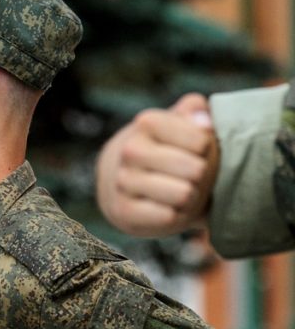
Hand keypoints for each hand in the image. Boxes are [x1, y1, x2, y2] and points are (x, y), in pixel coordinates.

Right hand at [96, 93, 218, 236]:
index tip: (198, 151)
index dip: (208, 150)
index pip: (202, 141)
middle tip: (192, 176)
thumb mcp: (180, 124)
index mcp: (147, 122)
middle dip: (202, 176)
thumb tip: (204, 122)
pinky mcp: (122, 210)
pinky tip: (167, 208)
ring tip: (182, 192)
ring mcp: (123, 181)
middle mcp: (130, 150)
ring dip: (190, 198)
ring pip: (183, 195)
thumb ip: (196, 111)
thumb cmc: (165, 149)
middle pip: (197, 170)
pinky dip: (174, 217)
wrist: (120, 179)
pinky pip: (168, 217)